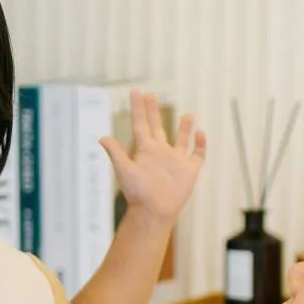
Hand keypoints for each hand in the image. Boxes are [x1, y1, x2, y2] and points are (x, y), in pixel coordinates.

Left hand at [102, 91, 206, 226]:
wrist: (154, 211)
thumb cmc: (138, 194)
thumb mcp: (125, 171)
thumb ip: (116, 153)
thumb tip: (102, 137)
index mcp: (145, 150)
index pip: (141, 124)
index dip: (138, 108)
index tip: (136, 92)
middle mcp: (160, 152)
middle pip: (157, 127)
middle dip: (154, 111)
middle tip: (151, 94)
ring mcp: (175, 161)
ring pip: (181, 139)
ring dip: (184, 128)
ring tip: (188, 114)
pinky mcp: (189, 170)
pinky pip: (197, 154)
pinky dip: (200, 144)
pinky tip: (201, 134)